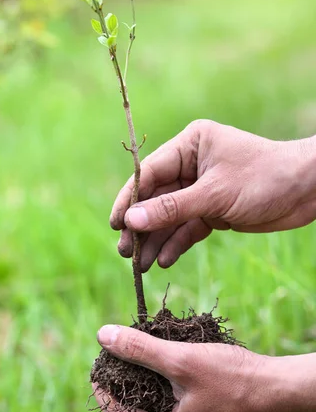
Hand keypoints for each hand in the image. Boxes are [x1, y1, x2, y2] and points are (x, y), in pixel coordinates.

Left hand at [94, 324, 315, 411]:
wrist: (279, 386)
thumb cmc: (234, 377)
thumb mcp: (181, 360)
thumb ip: (140, 349)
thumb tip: (103, 336)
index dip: (102, 393)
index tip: (96, 366)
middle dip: (120, 386)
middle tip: (112, 358)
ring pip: (153, 410)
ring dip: (140, 383)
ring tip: (131, 356)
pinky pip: (171, 406)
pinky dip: (160, 384)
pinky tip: (159, 362)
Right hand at [111, 120, 315, 270]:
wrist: (308, 191)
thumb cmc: (264, 179)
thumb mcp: (214, 194)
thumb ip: (172, 208)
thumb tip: (131, 220)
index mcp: (190, 145)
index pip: (149, 173)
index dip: (129, 200)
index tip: (115, 225)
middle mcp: (191, 165)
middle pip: (156, 198)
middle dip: (141, 226)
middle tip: (125, 252)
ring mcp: (201, 189)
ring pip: (170, 216)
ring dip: (156, 240)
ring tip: (140, 265)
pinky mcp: (213, 210)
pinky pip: (188, 227)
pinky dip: (177, 243)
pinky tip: (164, 261)